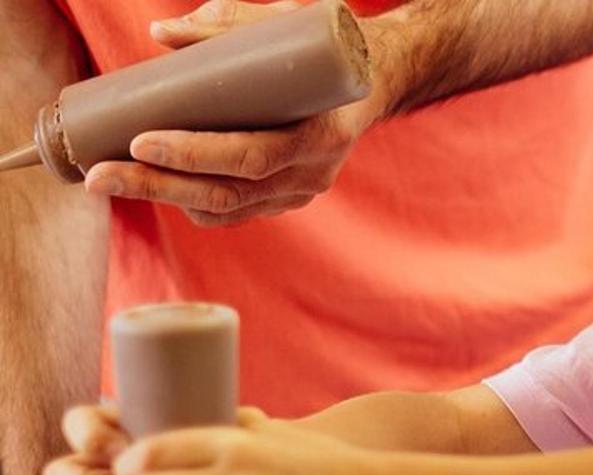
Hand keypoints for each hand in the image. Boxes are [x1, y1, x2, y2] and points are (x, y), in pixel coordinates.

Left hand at [82, 0, 394, 227]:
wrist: (372, 81)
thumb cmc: (321, 48)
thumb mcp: (284, 24)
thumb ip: (225, 28)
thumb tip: (160, 33)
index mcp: (320, 132)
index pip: (251, 155)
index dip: (195, 154)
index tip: (141, 140)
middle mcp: (312, 172)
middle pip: (227, 193)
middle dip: (156, 186)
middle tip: (99, 175)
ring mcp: (299, 192)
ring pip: (224, 209)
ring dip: (163, 196)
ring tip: (110, 179)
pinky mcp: (285, 199)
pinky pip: (232, 211)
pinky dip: (189, 200)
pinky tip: (153, 183)